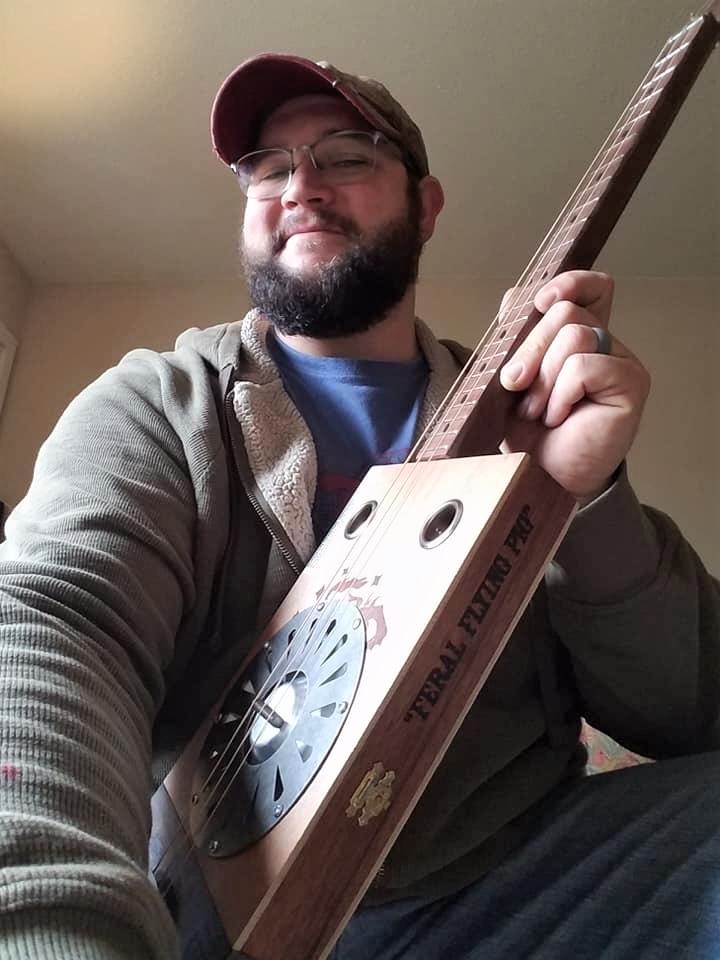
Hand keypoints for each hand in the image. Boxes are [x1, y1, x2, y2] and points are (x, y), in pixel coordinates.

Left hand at [498, 270, 650, 503]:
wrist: (543, 477)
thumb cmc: (528, 432)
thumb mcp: (510, 379)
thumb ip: (515, 338)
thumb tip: (515, 301)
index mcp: (577, 336)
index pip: (589, 287)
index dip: (568, 283)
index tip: (539, 302)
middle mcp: (604, 343)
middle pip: (565, 311)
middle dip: (529, 350)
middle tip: (516, 388)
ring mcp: (621, 360)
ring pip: (573, 335)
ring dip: (544, 378)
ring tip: (539, 411)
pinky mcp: (631, 382)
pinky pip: (583, 365)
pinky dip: (561, 393)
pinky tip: (560, 417)